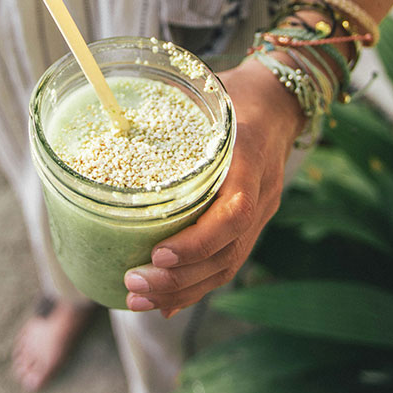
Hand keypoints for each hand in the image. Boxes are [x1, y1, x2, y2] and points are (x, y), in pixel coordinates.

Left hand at [123, 56, 304, 314]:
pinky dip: (197, 285)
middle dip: (180, 277)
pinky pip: (229, 261)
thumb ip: (168, 106)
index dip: (197, 241)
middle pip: (229, 250)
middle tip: (133, 285)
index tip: (158, 255)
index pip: (234, 211)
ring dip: (184, 290)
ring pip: (228, 264)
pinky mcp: (253, 221)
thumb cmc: (234, 93)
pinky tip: (167, 302)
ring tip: (140, 300)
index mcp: (249, 155)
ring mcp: (261, 210)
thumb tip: (111, 116)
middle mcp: (261, 190)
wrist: (280, 101)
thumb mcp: (205, 90)